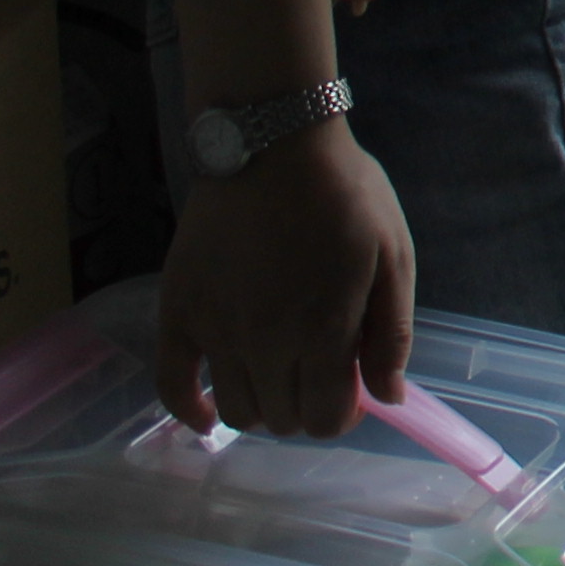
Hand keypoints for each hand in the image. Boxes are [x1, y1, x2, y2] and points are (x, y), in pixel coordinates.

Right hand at [158, 119, 413, 437]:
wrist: (272, 146)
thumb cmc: (344, 195)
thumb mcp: (394, 255)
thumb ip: (392, 332)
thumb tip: (386, 397)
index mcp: (323, 330)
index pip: (326, 418)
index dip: (343, 415)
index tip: (351, 391)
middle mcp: (264, 343)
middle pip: (282, 419)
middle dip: (308, 408)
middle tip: (319, 375)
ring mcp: (215, 331)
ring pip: (236, 411)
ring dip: (262, 406)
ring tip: (279, 375)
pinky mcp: (177, 313)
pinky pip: (171, 386)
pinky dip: (189, 411)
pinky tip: (208, 411)